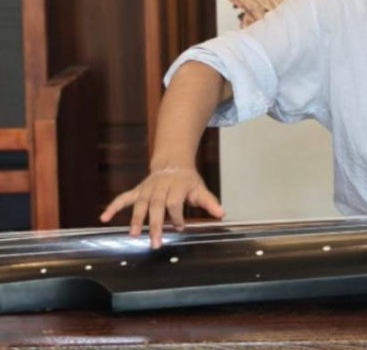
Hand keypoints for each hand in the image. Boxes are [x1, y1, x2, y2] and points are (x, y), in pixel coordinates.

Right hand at [100, 166, 224, 248]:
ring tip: (134, 234)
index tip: (179, 228)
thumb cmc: (188, 181)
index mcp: (177, 186)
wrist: (174, 163)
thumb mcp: (200, 189)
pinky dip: (113, 206)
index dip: (177, 216)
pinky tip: (103, 217)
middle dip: (156, 224)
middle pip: (157, 205)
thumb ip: (209, 202)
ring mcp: (147, 189)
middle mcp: (160, 187)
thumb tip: (222, 214)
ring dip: (136, 219)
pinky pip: (124, 198)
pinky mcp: (138, 191)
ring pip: (140, 203)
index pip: (175, 203)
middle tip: (155, 242)